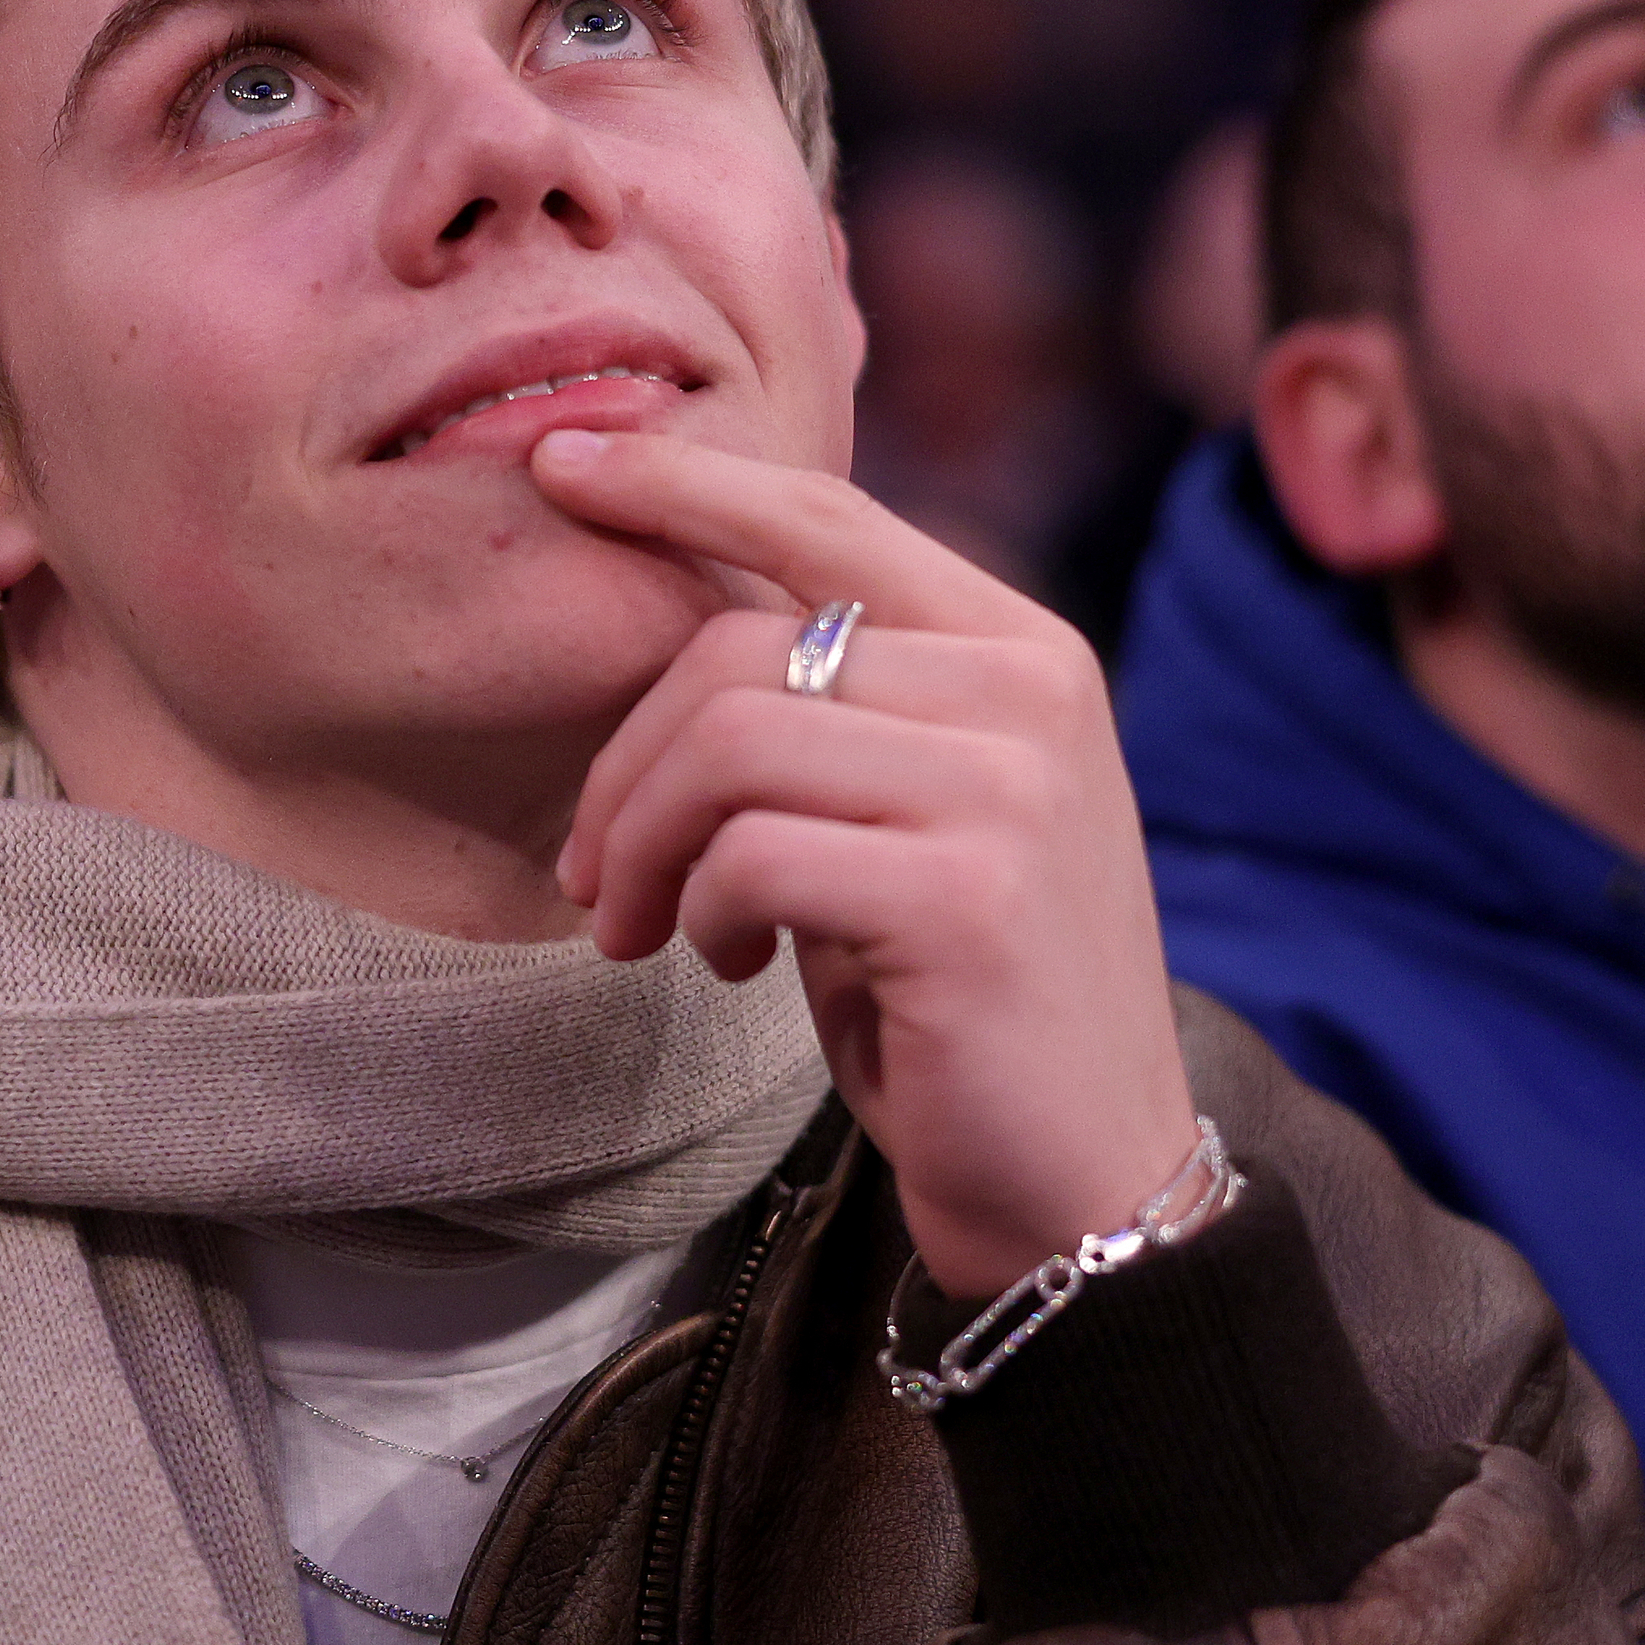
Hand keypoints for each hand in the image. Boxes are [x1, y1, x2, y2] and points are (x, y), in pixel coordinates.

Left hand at [529, 427, 1200, 1296]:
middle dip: (625, 763)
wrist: (1084, 1184)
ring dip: (647, 845)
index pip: (826, 517)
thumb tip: (676, 593)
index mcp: (1022, 649)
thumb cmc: (962, 996)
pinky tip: (731, 963)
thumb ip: (832, 705)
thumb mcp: (909, 813)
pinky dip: (705, 911)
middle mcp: (1030, 693)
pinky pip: (751, 854)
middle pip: (738, 647)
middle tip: (596, 874)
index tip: (560, 461)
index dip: (681, 482)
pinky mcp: (964, 896)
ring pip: (727, 744)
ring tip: (651, 925)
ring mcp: (1008, 790)